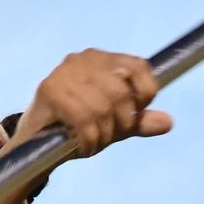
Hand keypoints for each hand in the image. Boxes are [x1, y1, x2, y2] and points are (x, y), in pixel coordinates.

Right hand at [13, 50, 172, 158]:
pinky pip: (84, 118)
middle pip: (122, 91)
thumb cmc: (76, 128)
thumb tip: (168, 122)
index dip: (146, 93)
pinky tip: (84, 146)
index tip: (136, 113)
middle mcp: (84, 58)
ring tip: (94, 142)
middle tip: (109, 135)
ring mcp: (65, 72)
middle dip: (122, 121)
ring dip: (104, 134)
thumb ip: (139, 121)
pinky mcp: (49, 90)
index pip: (139, 66)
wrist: (34, 144)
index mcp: (102, 58)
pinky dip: (89, 139)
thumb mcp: (114, 125)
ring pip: (103, 107)